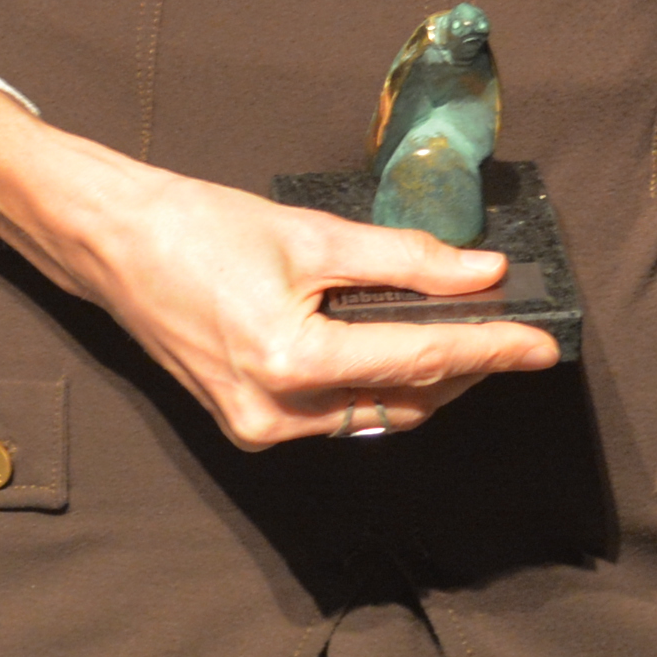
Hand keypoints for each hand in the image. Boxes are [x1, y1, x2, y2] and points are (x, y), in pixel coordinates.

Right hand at [0, 89, 557, 447]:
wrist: (113, 245)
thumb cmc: (200, 227)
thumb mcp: (312, 234)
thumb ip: (405, 260)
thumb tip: (482, 273)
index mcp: (291, 362)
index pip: (418, 360)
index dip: (490, 350)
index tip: (542, 345)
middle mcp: (276, 414)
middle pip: (403, 401)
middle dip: (464, 370)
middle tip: (512, 336)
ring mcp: (259, 429)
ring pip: (373, 417)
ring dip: (425, 383)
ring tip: (469, 339)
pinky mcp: (248, 426)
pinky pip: (336, 417)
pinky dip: (376, 389)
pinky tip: (400, 352)